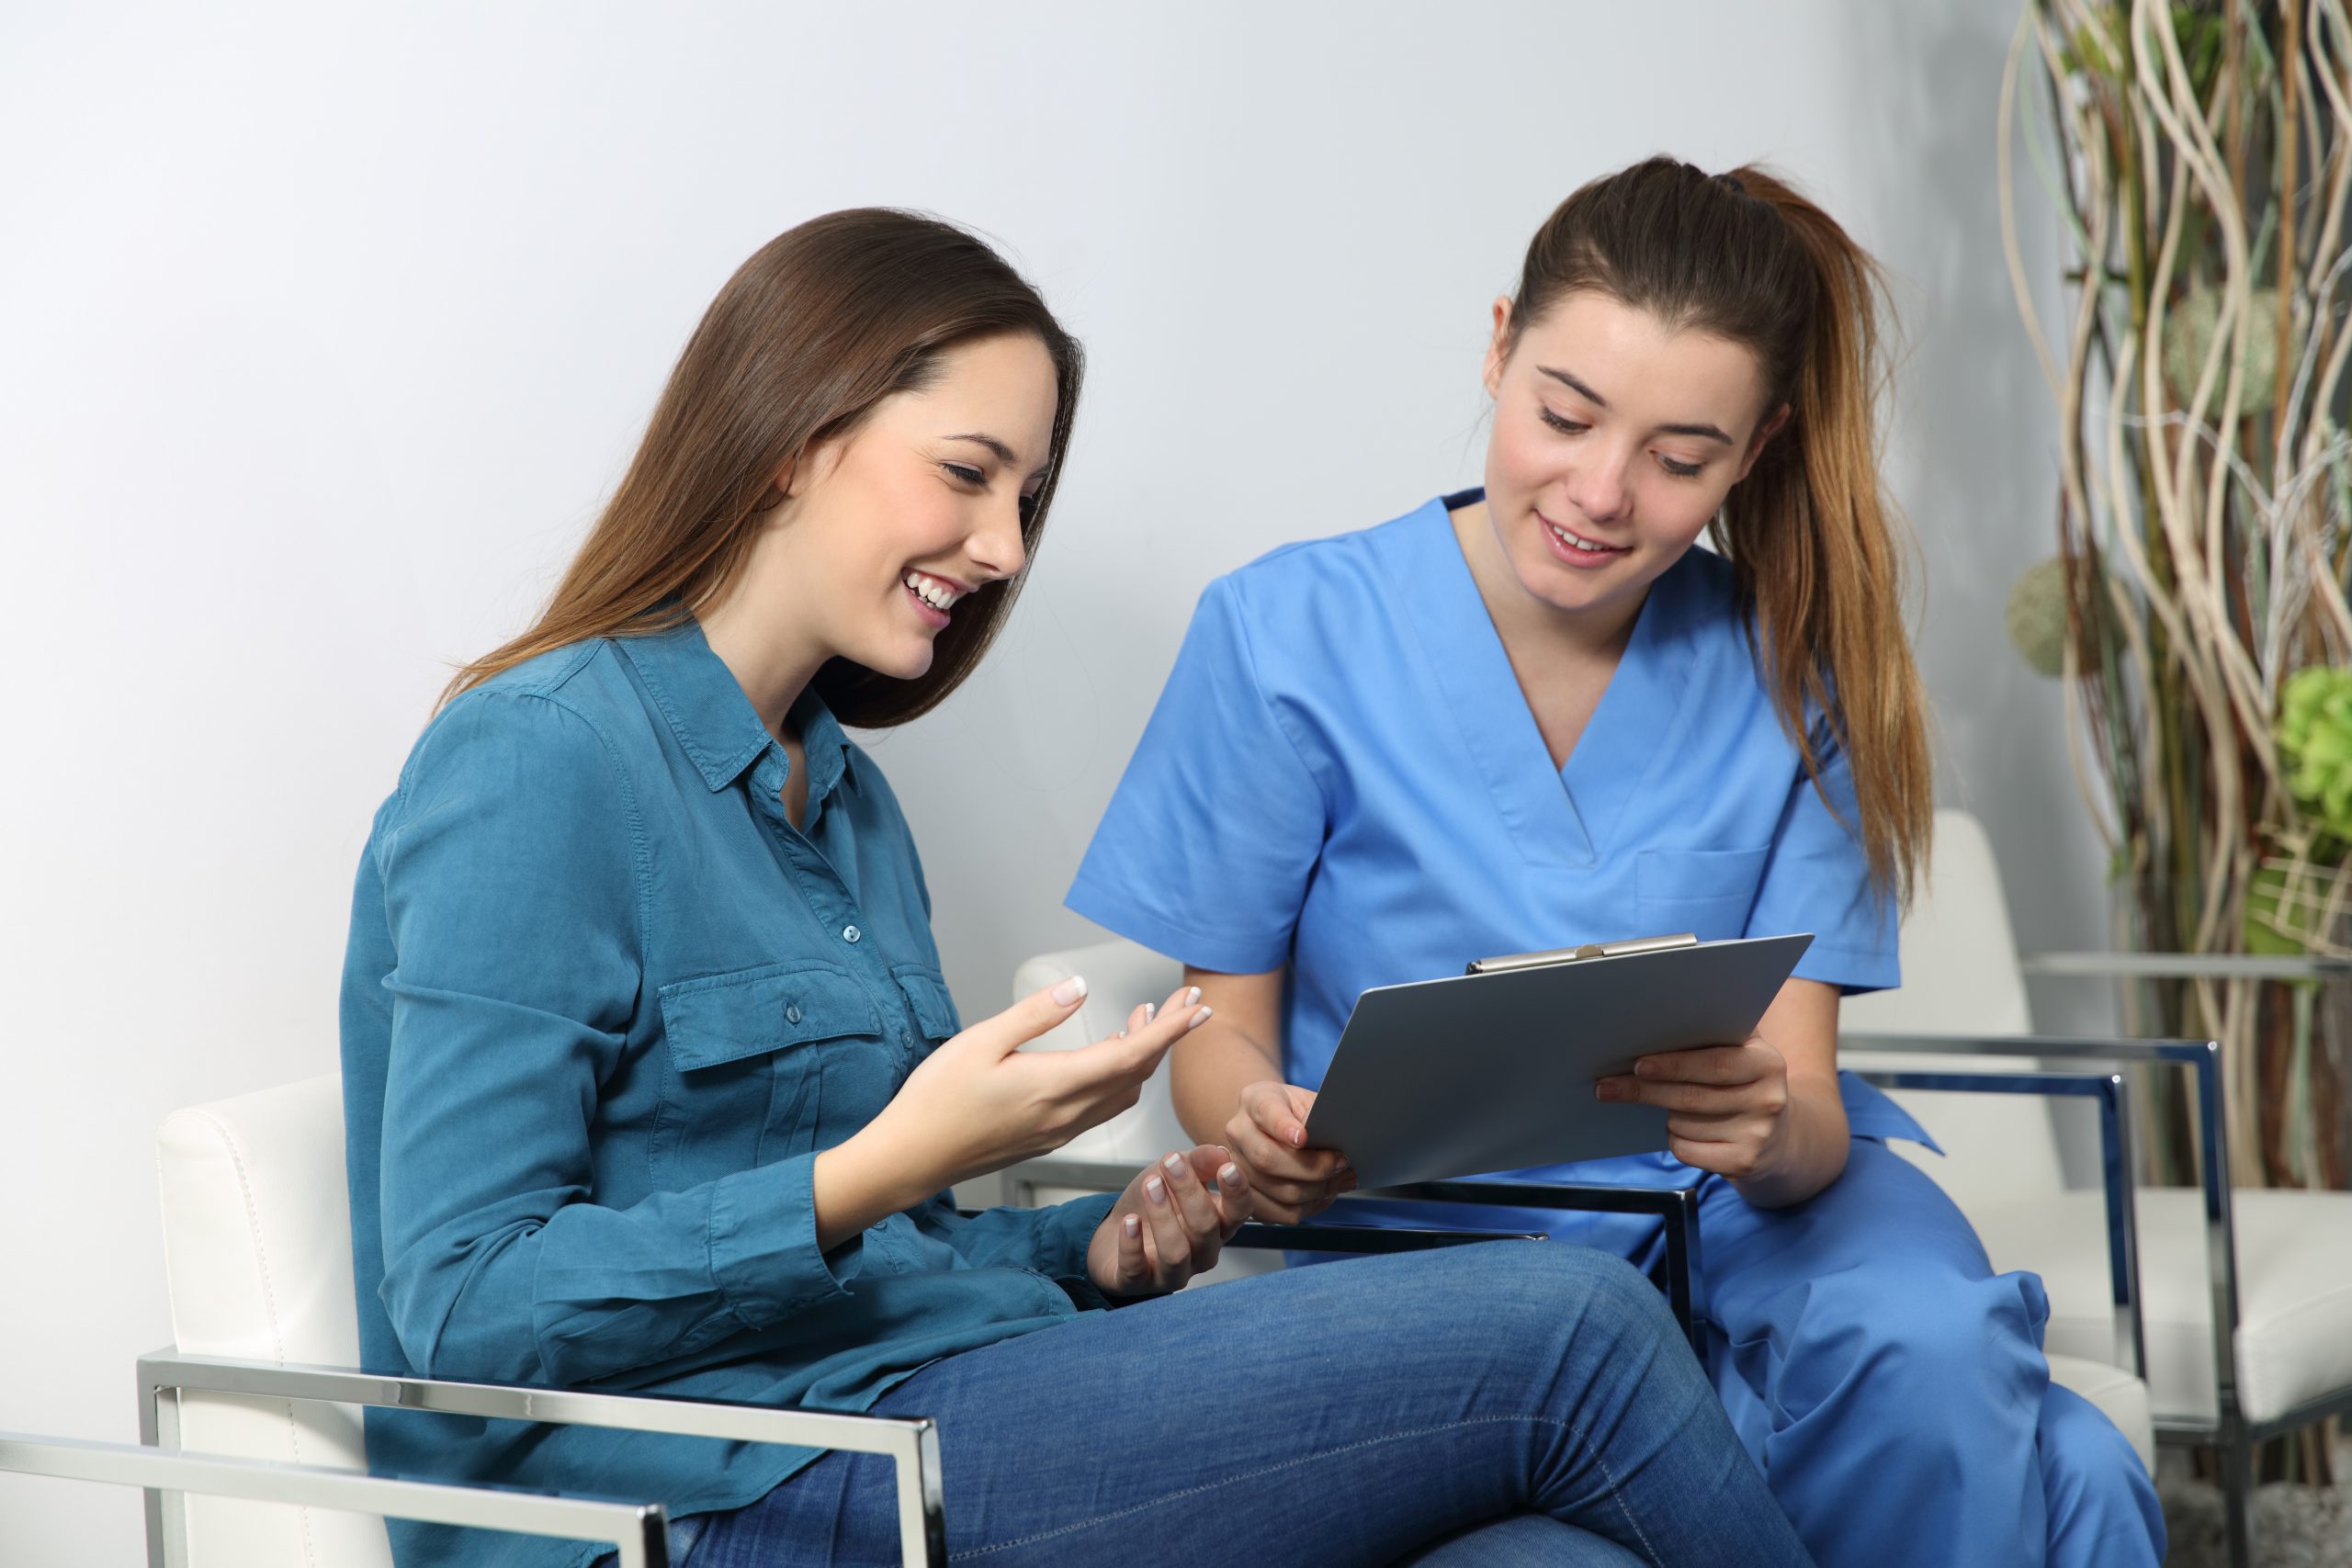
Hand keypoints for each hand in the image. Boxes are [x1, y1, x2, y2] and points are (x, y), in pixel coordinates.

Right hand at [864, 979, 1212, 1194]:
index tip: (1197, 1006)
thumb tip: (1079, 988)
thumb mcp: (980, 1041)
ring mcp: (1060, 1131)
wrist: (911, 1158)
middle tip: (1183, 1003)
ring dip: (1144, 1056)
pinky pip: (1102, 1107)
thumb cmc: (937, 1100)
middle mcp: (1067, 1115)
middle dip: (1167, 1036)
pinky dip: (1120, 1077)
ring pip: (1123, 1093)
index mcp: (1055, 1086)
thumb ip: (1036, 1015)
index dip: (1170, 1029)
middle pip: (1137, 1073)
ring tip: (1145, 1019)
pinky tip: (1108, 1055)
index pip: (1132, 1054)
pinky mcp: (1048, 1138)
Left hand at [1087, 1145, 1251, 1294]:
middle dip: (1189, 1193)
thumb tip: (1221, 1152)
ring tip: (1150, 1186)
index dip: (1237, 1193)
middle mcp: (1202, 1253)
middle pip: (1206, 1229)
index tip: (1227, 1168)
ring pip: (1176, 1253)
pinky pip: (1137, 1269)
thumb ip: (1199, 1161)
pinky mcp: (1139, 1283)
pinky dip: (1132, 1244)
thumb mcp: (1173, 1173)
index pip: (1239, 1213)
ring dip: (1162, 1217)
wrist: (1113, 1232)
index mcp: (1218, 1225)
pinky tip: (1129, 1221)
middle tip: (1170, 1163)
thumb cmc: (1151, 1203)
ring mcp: (1172, 1273)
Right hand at [1218, 1080, 1354, 1223]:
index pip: (1265, 1112)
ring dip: (1316, 1191)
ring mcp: (1236, 1167)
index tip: (1303, 1138)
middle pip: (1267, 1159)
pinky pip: (1277, 1213)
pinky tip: (1323, 1194)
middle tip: (1341, 1163)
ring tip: (1340, 1180)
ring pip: (1276, 1190)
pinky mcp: (1245, 1196)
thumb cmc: (1297, 1113)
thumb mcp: (1309, 1101)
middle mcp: (1238, 1133)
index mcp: (1255, 1100)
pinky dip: (1306, 1207)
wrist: (1275, 1126)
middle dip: (1312, 1168)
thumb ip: (1319, 1116)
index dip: (1283, 1127)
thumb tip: (1338, 1137)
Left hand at [1595, 1035, 1792, 1184]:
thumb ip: (1713, 1038)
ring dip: (1666, 1115)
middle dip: (1643, 1090)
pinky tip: (1686, 1130)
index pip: (1713, 1064)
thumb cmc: (1745, 1084)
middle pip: (1690, 1097)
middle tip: (1606, 1086)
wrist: (1783, 1139)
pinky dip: (1676, 1139)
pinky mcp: (1743, 1162)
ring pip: (1682, 1123)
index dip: (1673, 1065)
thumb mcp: (1743, 1056)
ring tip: (1673, 1106)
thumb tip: (1651, 1028)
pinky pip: (1686, 1149)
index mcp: (1767, 1063)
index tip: (1638, 1064)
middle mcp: (1768, 1099)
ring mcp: (1757, 1135)